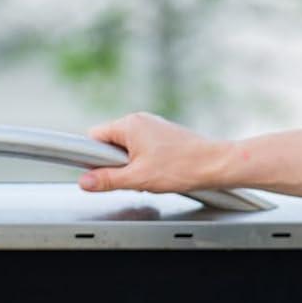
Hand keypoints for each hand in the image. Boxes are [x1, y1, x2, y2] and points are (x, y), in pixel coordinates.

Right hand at [79, 111, 225, 194]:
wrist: (217, 165)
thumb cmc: (183, 167)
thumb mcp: (138, 178)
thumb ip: (107, 180)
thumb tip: (84, 182)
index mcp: (129, 124)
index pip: (94, 137)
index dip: (93, 158)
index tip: (100, 172)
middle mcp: (140, 120)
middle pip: (111, 144)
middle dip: (116, 164)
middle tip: (132, 177)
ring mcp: (154, 127)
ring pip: (128, 149)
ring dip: (132, 166)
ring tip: (150, 176)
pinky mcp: (165, 136)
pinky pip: (144, 150)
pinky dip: (146, 163)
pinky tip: (160, 173)